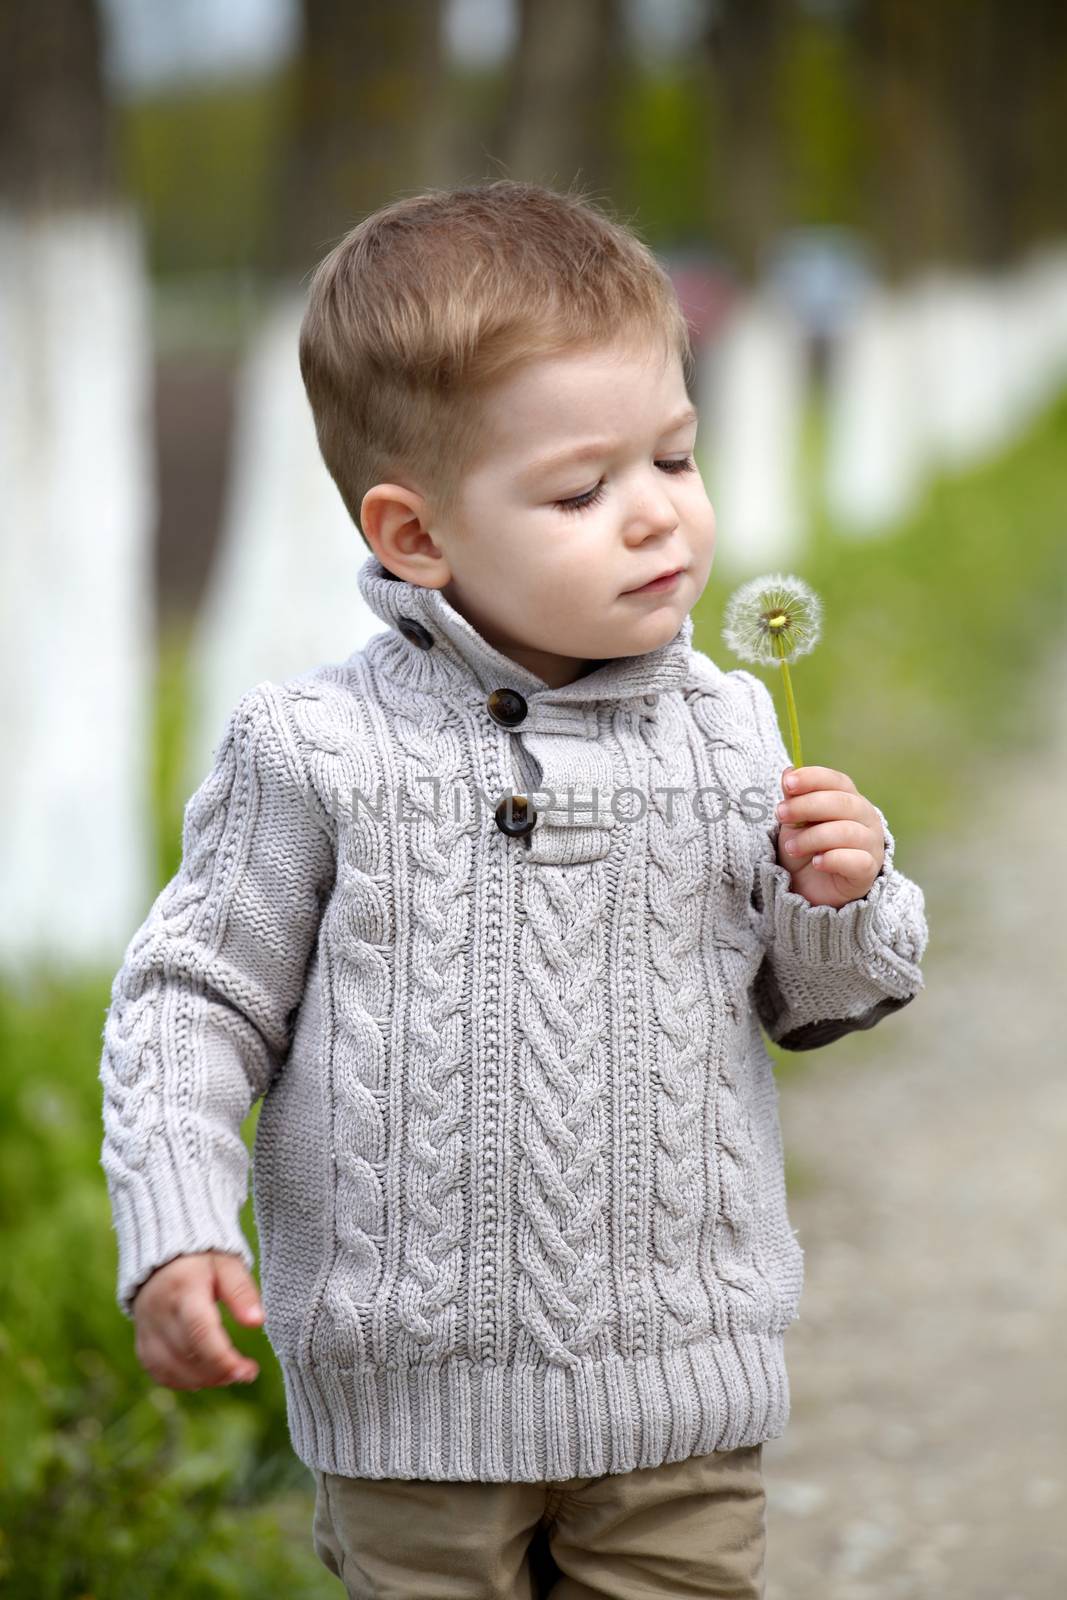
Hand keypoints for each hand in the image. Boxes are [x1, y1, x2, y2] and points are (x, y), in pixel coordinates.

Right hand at [132, 1251, 263, 1390]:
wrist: (162, 1262)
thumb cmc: (203, 1263)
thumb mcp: (228, 1265)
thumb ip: (242, 1292)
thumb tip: (257, 1322)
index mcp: (182, 1288)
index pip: (200, 1331)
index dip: (224, 1358)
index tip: (249, 1370)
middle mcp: (159, 1312)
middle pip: (188, 1354)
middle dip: (221, 1371)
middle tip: (247, 1372)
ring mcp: (147, 1331)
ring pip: (173, 1370)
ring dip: (206, 1380)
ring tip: (231, 1374)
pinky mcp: (142, 1345)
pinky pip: (161, 1374)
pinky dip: (186, 1381)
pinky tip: (208, 1376)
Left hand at [773, 765, 885, 908]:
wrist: (812, 891)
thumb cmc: (807, 849)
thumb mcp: (795, 822)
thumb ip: (794, 798)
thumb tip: (789, 771)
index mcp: (849, 800)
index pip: (837, 781)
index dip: (813, 778)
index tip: (788, 784)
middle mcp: (866, 818)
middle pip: (842, 803)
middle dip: (807, 806)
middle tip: (780, 814)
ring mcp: (871, 844)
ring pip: (846, 832)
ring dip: (812, 837)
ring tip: (791, 848)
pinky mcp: (869, 871)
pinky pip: (855, 860)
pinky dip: (833, 859)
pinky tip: (817, 863)